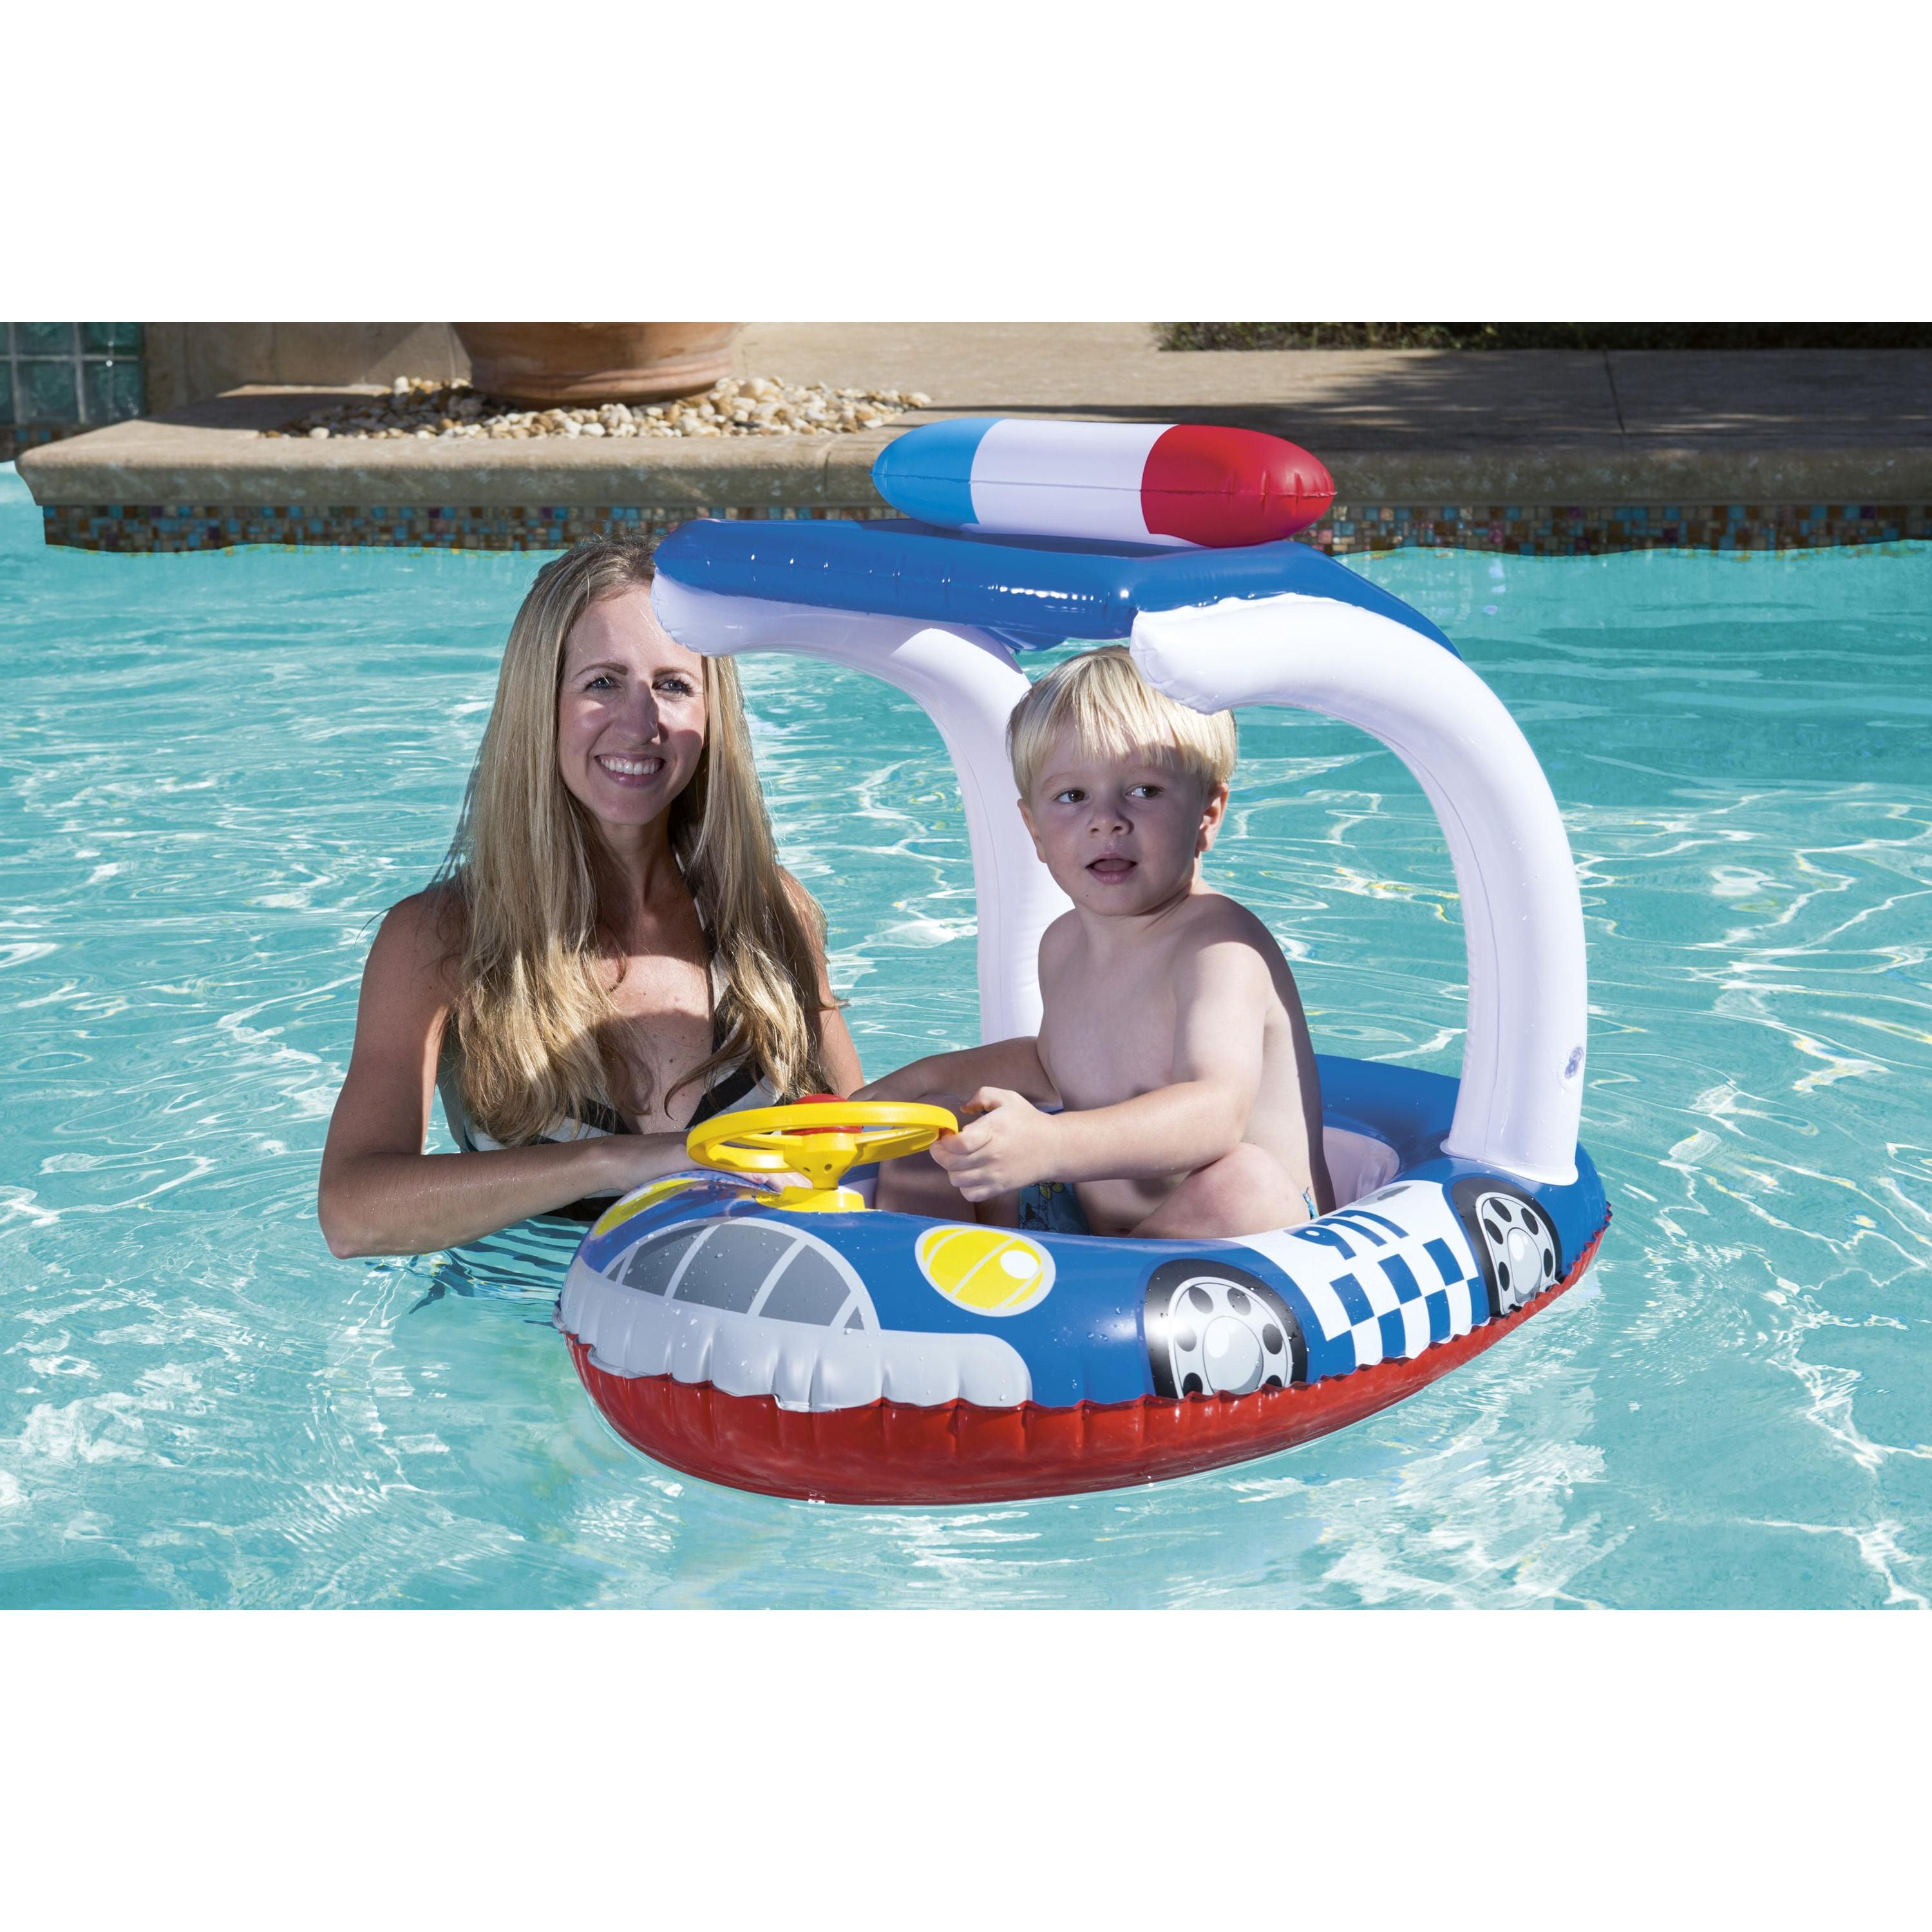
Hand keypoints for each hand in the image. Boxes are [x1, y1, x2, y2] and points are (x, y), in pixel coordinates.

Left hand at [929, 1087, 1058, 1202]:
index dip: (945, 1141)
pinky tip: (969, 1174)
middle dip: (939, 1154)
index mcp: (992, 1131)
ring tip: (958, 1160)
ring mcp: (995, 1175)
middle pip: (952, 1164)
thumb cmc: (1028, 1122)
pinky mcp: (999, 1188)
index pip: (959, 1144)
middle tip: (942, 1147)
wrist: (1054, 1148)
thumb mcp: (1008, 1098)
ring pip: (957, 1180)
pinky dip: (964, 1186)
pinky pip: (970, 1194)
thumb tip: (963, 1107)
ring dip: (952, 1170)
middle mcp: (992, 1156)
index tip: (946, 1134)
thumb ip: (982, 1095)